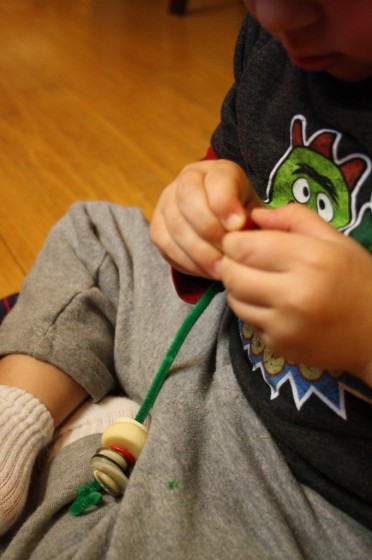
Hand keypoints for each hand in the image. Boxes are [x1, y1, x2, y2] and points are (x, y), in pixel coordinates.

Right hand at [150, 159, 261, 278]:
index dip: (225, 203)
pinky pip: (165, 244)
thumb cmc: (244, 220)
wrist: (225, 229)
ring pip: (175, 224)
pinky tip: (205, 270)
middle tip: (228, 254)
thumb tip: (238, 228)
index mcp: (218, 171)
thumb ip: (252, 218)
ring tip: (220, 269)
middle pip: (188, 198)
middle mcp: (188, 179)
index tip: (238, 225)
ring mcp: (167, 201)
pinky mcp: (157, 227)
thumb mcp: (256, 214)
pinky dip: (186, 261)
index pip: (215, 180)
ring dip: (199, 251)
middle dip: (209, 229)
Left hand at [220, 204, 371, 384]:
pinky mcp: (278, 346)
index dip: (234, 240)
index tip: (242, 240)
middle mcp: (293, 295)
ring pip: (235, 300)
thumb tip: (254, 215)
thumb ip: (294, 218)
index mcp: (309, 260)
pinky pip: (248, 322)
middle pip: (232, 274)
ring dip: (239, 287)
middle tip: (245, 260)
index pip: (243, 247)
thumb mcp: (335, 240)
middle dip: (231, 263)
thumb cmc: (359, 280)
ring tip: (260, 281)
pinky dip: (253, 310)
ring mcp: (283, 325)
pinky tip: (273, 305)